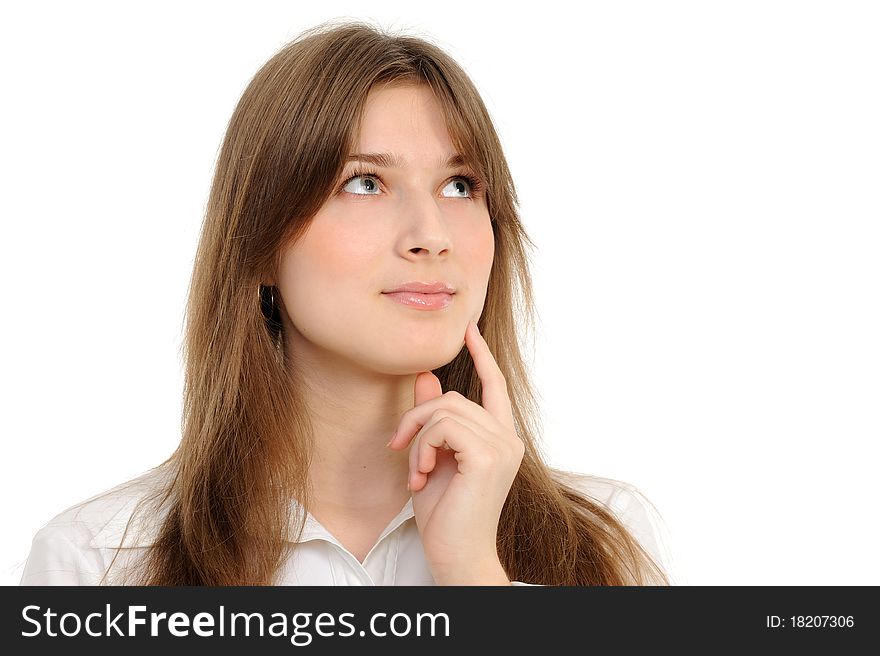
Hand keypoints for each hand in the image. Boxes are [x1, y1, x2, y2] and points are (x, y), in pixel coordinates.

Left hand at [387, 321, 524, 583]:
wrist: (457, 555)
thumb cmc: (446, 516)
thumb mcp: (433, 459)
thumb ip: (433, 420)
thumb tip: (425, 377)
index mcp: (500, 438)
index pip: (494, 386)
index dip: (482, 355)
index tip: (468, 329)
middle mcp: (507, 439)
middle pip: (453, 398)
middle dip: (417, 417)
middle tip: (399, 447)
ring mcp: (502, 446)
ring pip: (445, 409)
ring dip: (417, 438)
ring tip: (415, 471)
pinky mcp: (488, 455)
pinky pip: (442, 427)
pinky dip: (422, 447)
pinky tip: (421, 475)